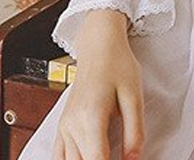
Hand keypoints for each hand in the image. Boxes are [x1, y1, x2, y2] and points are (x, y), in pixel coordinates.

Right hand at [52, 11, 145, 159]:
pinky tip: (85, 159)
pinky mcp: (62, 126)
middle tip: (119, 157)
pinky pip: (58, 156)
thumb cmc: (118, 65)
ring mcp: (64, 126)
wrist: (98, 45)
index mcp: (91, 118)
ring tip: (106, 156)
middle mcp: (72, 125)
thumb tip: (134, 159)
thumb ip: (135, 131)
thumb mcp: (134, 96)